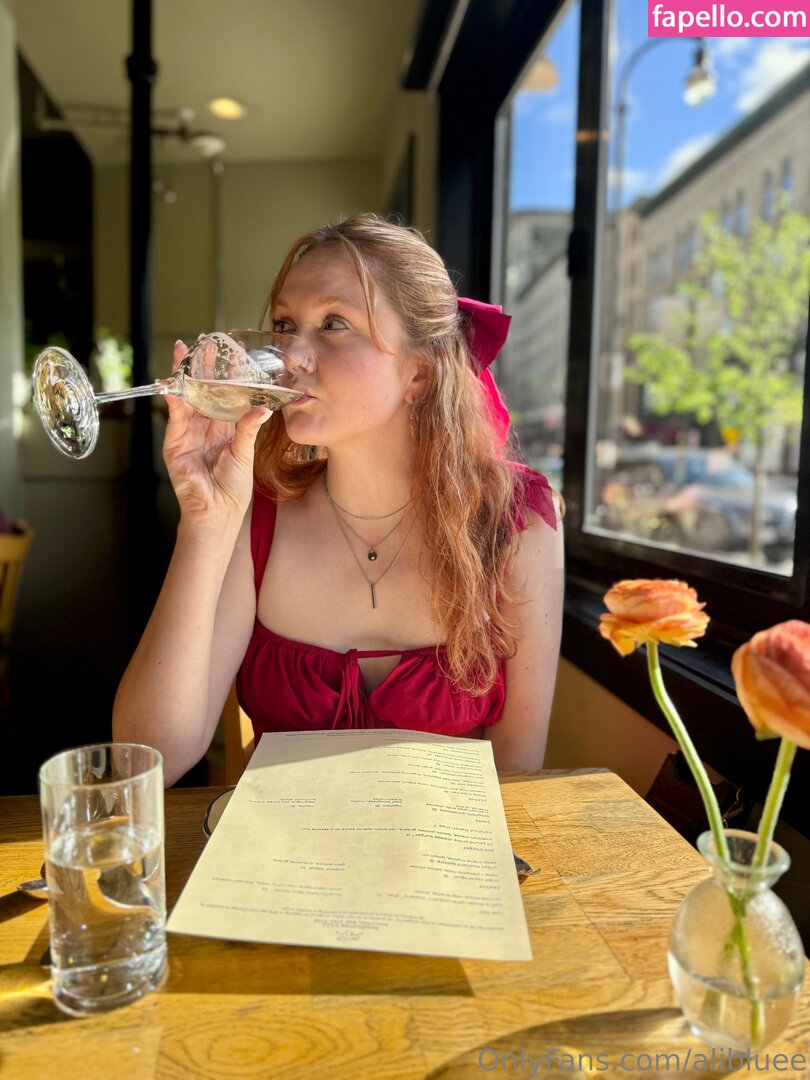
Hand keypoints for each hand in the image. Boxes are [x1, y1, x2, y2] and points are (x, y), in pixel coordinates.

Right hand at [162, 340, 271, 519]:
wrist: (217, 512)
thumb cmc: (233, 488)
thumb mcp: (244, 454)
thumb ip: (248, 429)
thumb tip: (262, 407)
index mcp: (225, 427)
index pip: (227, 394)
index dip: (230, 374)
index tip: (236, 351)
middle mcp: (206, 426)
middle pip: (204, 390)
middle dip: (204, 366)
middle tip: (207, 341)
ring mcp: (188, 433)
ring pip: (187, 397)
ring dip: (185, 375)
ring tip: (186, 352)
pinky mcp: (175, 443)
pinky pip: (175, 417)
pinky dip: (173, 400)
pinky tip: (173, 384)